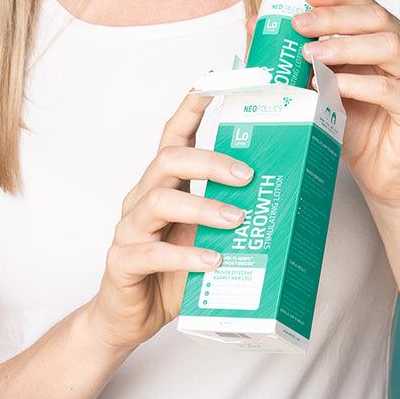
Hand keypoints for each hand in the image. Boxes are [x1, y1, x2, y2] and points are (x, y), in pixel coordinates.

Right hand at [92, 89, 254, 351]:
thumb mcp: (204, 237)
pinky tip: (212, 261)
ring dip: (203, 207)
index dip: (191, 106)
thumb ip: (226, 215)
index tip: (214, 80)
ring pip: (159, 200)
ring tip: (237, 221)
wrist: (128, 318)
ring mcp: (129, 229)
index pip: (174, 136)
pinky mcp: (123, 262)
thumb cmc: (171, 271)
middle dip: (210, 161)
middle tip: (247, 176)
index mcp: (163, 184)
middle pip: (168, 159)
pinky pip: (150, 253)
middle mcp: (141, 198)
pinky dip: (185, 255)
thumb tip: (276, 197)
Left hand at [280, 0, 399, 211]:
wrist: (383, 177)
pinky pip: (389, 89)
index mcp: (394, 37)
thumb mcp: (324, 83)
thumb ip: (301, 54)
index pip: (366, 3)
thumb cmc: (356, 127)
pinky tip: (331, 86)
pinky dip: (356, 84)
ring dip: (344, 46)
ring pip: (388, 46)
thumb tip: (256, 26)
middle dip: (333, 17)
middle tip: (299, 24)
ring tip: (310, 56)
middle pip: (376, 18)